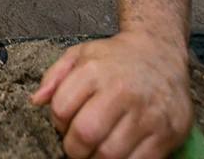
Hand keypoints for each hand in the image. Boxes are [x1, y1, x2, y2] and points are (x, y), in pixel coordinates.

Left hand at [29, 31, 192, 157]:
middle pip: (85, 134)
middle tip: (79, 146)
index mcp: (95, 71)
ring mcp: (146, 113)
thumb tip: (36, 101)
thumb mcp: (80, 54)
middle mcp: (121, 91)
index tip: (66, 124)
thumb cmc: (116, 59)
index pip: (61, 109)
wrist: (161, 54)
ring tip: (98, 149)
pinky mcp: (167, 132)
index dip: (58, 123)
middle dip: (74, 148)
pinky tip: (120, 151)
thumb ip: (54, 76)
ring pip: (110, 154)